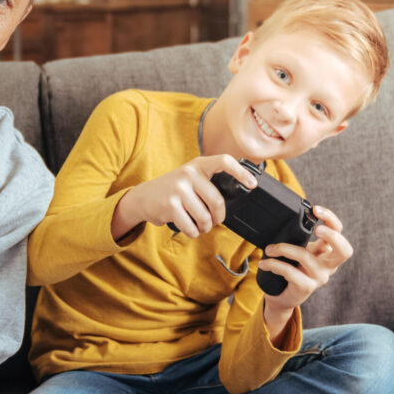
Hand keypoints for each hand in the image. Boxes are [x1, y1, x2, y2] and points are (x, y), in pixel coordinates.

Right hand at [112, 154, 257, 239]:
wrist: (141, 198)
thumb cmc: (171, 191)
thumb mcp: (188, 178)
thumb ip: (207, 183)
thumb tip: (235, 195)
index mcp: (197, 165)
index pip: (224, 161)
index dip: (241, 172)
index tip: (252, 184)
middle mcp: (188, 174)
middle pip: (217, 201)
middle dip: (218, 217)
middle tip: (214, 221)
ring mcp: (178, 189)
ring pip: (204, 217)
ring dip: (204, 227)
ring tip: (198, 225)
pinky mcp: (170, 206)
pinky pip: (191, 227)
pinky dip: (192, 232)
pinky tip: (187, 228)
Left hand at [261, 205, 352, 314]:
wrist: (282, 296)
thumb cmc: (291, 268)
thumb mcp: (298, 250)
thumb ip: (299, 237)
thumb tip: (286, 218)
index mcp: (328, 252)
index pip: (338, 232)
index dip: (331, 219)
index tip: (315, 209)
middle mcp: (329, 265)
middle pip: (344, 250)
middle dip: (332, 235)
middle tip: (316, 228)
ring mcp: (319, 277)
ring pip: (305, 256)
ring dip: (283, 248)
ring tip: (268, 249)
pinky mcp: (306, 287)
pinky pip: (290, 271)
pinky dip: (274, 265)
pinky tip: (264, 264)